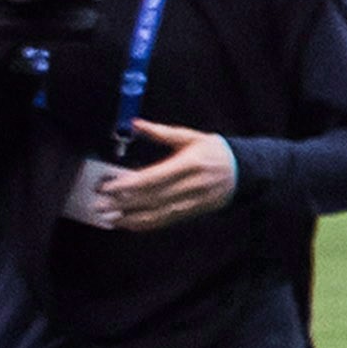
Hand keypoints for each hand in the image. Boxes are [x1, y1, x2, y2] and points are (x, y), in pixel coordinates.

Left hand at [81, 127, 235, 228]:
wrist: (246, 171)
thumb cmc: (215, 150)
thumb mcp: (192, 137)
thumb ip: (162, 132)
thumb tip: (136, 123)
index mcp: (190, 164)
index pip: (153, 177)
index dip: (128, 184)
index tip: (108, 187)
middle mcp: (193, 185)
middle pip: (152, 197)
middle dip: (123, 203)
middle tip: (100, 204)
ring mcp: (195, 201)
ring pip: (159, 213)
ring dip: (132, 217)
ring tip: (109, 218)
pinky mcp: (196, 211)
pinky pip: (168, 220)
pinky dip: (147, 224)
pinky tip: (130, 224)